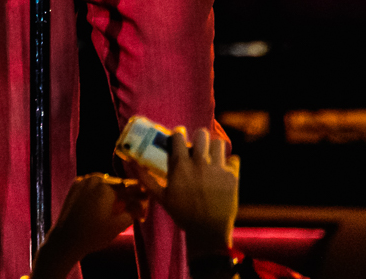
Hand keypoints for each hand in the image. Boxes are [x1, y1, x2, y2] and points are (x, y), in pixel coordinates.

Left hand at [31, 173, 147, 278]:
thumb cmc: (94, 235)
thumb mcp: (119, 225)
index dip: (141, 195)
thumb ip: (134, 210)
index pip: (131, 187)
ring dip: (114, 193)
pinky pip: (93, 186)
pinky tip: (103, 206)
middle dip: (127, 196)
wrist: (66, 240)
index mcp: (106, 187)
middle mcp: (95, 179)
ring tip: (119, 209)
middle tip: (134, 210)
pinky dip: (100, 193)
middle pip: (118, 185)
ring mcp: (83, 180)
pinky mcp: (75, 185)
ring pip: (106, 184)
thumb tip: (143, 202)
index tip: (147, 200)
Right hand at [133, 128, 238, 252]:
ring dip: (215, 149)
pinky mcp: (233, 176)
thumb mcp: (161, 197)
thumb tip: (130, 162)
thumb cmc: (183, 214)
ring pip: (219, 144)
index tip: (179, 138)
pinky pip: (234, 160)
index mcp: (181, 165)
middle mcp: (200, 163)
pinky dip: (230, 164)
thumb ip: (146, 178)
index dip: (178, 135)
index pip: (179, 136)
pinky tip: (225, 172)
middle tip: (199, 146)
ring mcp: (218, 169)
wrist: (208, 231)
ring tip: (213, 157)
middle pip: (202, 134)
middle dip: (200, 137)